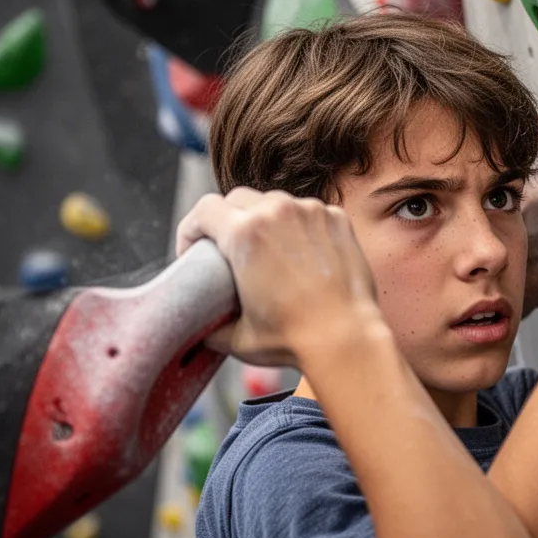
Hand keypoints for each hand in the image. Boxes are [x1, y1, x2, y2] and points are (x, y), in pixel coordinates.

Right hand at [175, 188, 383, 368]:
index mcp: (244, 233)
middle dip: (227, 221)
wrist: (345, 337)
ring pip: (275, 202)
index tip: (195, 250)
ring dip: (266, 220)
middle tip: (230, 250)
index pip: (204, 209)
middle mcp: (277, 211)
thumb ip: (210, 325)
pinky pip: (308, 212)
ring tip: (268, 252)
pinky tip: (301, 255)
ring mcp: (310, 211)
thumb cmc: (293, 338)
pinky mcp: (336, 219)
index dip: (192, 229)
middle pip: (238, 200)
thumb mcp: (235, 337)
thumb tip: (204, 324)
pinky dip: (299, 226)